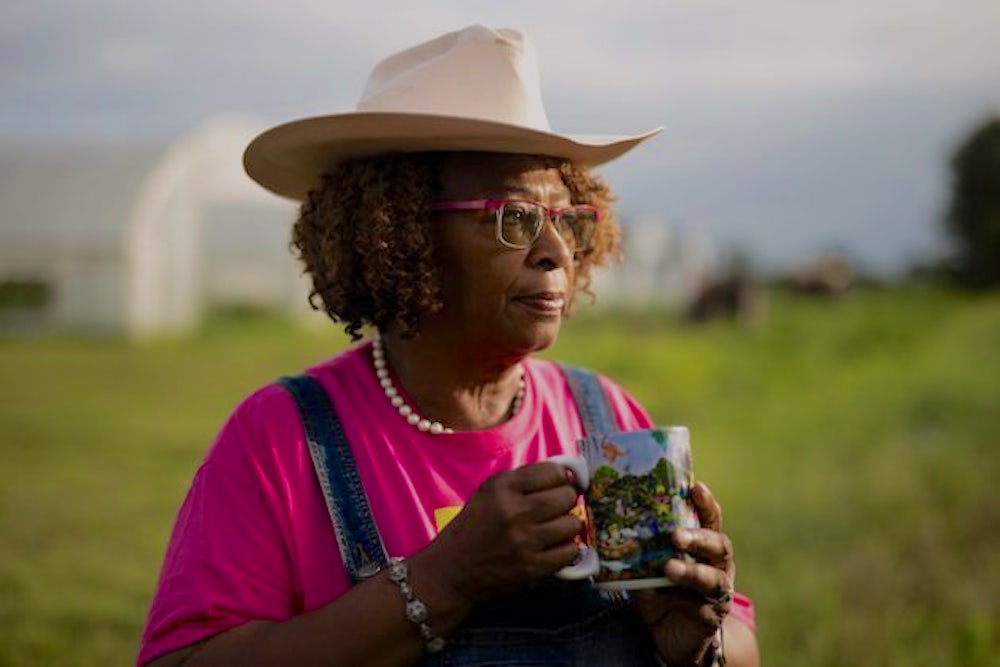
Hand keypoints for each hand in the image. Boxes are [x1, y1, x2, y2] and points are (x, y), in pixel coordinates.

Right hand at [424, 462, 582, 604]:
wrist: (452, 571)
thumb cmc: (473, 527)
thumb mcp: (489, 492)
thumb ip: (524, 480)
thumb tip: (567, 474)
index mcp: (502, 488)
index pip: (553, 472)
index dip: (561, 477)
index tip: (558, 484)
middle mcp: (515, 512)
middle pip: (567, 497)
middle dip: (566, 500)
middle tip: (557, 508)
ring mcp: (525, 541)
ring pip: (573, 524)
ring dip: (568, 525)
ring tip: (554, 529)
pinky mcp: (533, 567)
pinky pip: (570, 551)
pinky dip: (566, 549)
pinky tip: (553, 548)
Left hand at [633, 482, 734, 664]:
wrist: (669, 636)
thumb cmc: (660, 592)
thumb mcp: (647, 566)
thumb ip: (638, 548)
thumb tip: (607, 520)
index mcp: (705, 547)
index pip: (710, 520)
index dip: (706, 504)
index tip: (696, 486)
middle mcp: (718, 566)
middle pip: (719, 546)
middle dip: (698, 538)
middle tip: (676, 536)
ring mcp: (717, 594)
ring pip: (713, 579)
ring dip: (691, 572)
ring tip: (668, 568)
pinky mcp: (709, 619)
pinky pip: (698, 608)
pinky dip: (678, 601)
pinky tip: (660, 597)